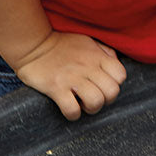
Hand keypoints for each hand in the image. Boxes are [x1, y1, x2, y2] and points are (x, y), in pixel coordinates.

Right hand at [11, 31, 126, 120]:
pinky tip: (69, 107)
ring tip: (82, 103)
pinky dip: (73, 114)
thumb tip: (115, 64)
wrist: (34, 45)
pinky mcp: (56, 88)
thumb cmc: (62, 45)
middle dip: (106, 100)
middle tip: (94, 97)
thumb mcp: (88, 41)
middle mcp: (88, 67)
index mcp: (97, 56)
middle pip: (112, 92)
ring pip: (96, 102)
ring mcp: (72, 78)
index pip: (121, 75)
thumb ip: (104, 52)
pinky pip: (72, 110)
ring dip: (91, 108)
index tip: (104, 85)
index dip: (115, 84)